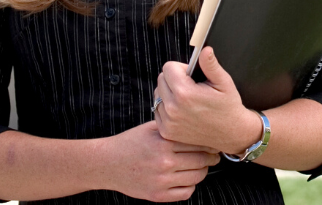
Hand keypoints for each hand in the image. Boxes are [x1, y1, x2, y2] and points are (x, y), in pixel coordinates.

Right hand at [98, 121, 219, 201]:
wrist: (108, 163)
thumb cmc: (130, 143)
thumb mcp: (152, 128)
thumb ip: (174, 127)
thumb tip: (199, 126)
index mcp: (163, 142)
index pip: (198, 142)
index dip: (209, 142)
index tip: (213, 141)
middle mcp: (164, 162)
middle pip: (201, 160)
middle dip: (211, 156)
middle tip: (214, 153)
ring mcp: (161, 180)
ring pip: (197, 177)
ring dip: (203, 170)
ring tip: (201, 164)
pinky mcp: (157, 195)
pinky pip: (186, 193)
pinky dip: (191, 185)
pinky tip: (187, 177)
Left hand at [154, 47, 262, 153]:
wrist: (231, 134)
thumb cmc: (228, 106)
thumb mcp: (224, 82)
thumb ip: (210, 65)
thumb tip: (205, 50)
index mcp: (185, 93)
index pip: (168, 68)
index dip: (182, 68)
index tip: (192, 76)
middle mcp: (172, 108)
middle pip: (161, 80)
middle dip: (174, 78)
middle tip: (191, 86)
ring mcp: (168, 122)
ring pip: (157, 95)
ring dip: (168, 93)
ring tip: (186, 98)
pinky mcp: (166, 132)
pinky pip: (158, 110)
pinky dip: (166, 107)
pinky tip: (182, 110)